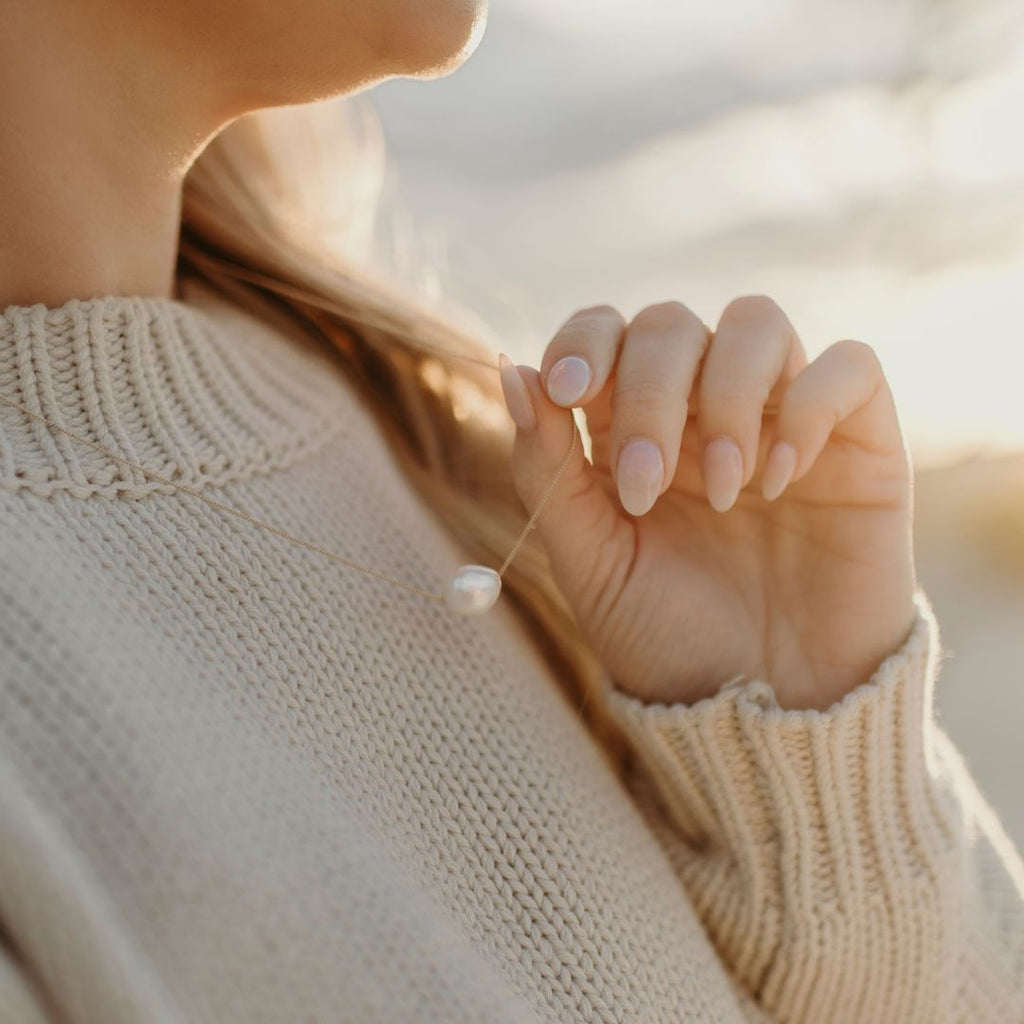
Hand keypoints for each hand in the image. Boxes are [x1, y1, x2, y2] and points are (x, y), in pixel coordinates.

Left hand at [498, 296, 917, 709]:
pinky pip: (849, 367)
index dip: (583, 341)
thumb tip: (513, 372)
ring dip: (727, 397)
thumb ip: (547, 470)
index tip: (567, 390)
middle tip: (646, 487)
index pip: (605, 331)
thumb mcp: (591, 561)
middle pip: (670, 325)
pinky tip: (782, 479)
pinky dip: (810, 406)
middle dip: (647, 396)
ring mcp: (780, 417)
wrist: (762, 707)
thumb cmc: (668, 635)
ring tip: (725, 492)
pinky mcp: (858, 441)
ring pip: (756, 322)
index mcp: (630, 428)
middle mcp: (702, 409)